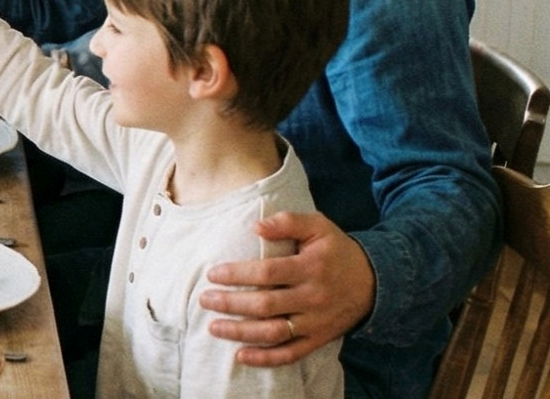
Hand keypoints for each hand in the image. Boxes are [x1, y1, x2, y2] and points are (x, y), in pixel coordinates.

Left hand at [200, 211, 374, 365]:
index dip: (238, 274)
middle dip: (231, 304)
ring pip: (275, 333)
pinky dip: (266, 358)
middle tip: (204, 300)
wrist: (376, 282)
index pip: (268, 273)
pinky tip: (241, 356)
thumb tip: (256, 226)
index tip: (212, 274)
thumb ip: (288, 221)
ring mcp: (316, 322)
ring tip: (213, 327)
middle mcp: (313, 298)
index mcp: (311, 267)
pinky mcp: (318, 338)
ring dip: (241, 333)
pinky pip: (291, 354)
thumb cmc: (336, 250)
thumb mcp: (318, 226)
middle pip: (266, 305)